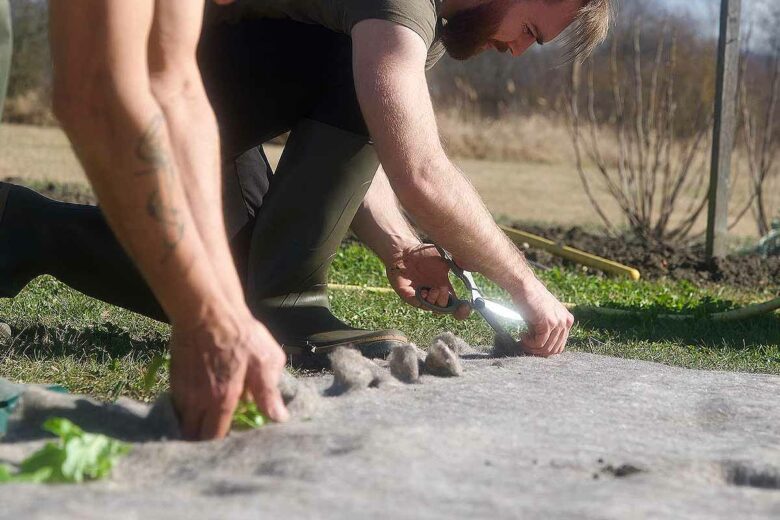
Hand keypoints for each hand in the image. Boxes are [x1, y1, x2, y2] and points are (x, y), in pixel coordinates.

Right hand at [169, 313, 288, 439]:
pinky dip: (186, 411)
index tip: (232, 444)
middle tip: (218, 436)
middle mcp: (197, 401)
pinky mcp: (173, 379)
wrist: (206, 311)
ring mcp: (182, 390)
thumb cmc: (240, 334)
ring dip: (193, 427)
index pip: (215, 437)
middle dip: (203, 441)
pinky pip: (177, 406)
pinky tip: (198, 405)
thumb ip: (270, 394)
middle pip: (194, 436)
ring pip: (183, 422)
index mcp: (222, 400)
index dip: (222, 445)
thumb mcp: (265, 361)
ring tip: (206, 424)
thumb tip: (279, 419)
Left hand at [386, 243, 470, 319]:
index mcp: (444, 287)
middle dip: (445, 301)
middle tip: (442, 289)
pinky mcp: (408, 295)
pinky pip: (416, 303)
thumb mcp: (444, 260)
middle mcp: (434, 294)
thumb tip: (472, 270)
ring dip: (434, 301)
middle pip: (444, 309)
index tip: (467, 305)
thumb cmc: (425, 254)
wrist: (406, 251)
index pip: (456, 305)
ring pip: (431, 309)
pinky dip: (421, 300)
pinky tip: (422, 291)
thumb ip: (457, 266)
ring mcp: (421, 296)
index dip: (462, 310)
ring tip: (432, 289)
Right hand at [510, 275, 573, 356]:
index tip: (532, 348)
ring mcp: (558, 323)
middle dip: (538, 352)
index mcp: (567, 320)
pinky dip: (529, 343)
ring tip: (522, 341)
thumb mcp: (544, 316)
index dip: (545, 351)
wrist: (525, 286)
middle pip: (554, 349)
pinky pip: (539, 343)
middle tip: (525, 346)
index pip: (560, 345)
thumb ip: (548, 330)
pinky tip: (522, 335)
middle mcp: (566, 322)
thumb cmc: (530, 299)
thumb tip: (541, 349)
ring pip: (546, 348)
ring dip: (532, 348)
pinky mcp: (548, 323)